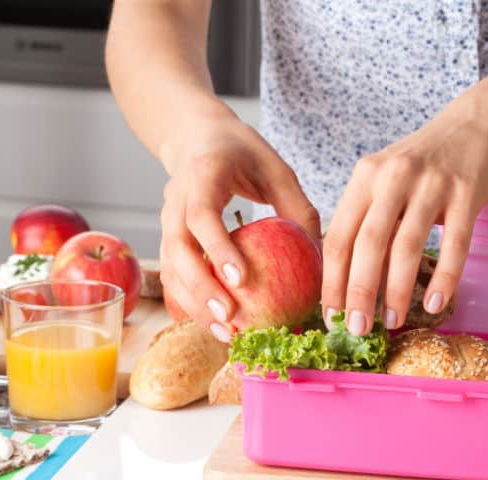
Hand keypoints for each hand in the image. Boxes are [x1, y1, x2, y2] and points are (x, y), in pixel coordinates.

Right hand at [159, 111, 320, 340]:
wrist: (196, 138)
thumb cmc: (243, 152)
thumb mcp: (277, 169)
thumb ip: (298, 208)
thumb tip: (321, 257)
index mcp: (203, 175)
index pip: (202, 215)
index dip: (218, 248)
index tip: (240, 280)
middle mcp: (176, 199)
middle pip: (178, 250)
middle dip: (201, 289)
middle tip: (230, 318)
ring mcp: (166, 221)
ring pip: (170, 268)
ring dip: (194, 304)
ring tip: (225, 333)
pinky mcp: (169, 239)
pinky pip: (172, 275)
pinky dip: (189, 302)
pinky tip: (215, 325)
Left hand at [322, 92, 487, 334]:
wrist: (475, 125)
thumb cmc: (423, 163)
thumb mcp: (384, 180)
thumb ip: (366, 220)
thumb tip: (346, 282)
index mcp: (365, 177)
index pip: (338, 236)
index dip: (332, 280)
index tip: (330, 315)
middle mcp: (393, 178)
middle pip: (368, 244)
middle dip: (359, 293)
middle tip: (356, 330)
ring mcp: (431, 184)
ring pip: (407, 246)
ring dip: (396, 290)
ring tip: (392, 322)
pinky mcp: (466, 193)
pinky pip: (455, 243)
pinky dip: (444, 278)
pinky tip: (434, 304)